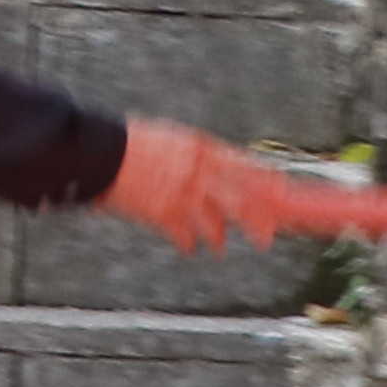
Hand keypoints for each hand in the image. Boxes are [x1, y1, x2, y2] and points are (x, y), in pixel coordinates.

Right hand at [96, 119, 280, 256]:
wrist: (102, 152)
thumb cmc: (137, 144)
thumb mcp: (176, 139)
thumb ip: (204, 156)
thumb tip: (229, 169)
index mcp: (203, 148)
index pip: (247, 167)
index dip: (270, 184)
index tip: (284, 194)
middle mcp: (199, 171)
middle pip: (241, 201)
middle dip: (257, 222)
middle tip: (267, 238)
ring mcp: (182, 193)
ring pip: (215, 224)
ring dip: (217, 238)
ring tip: (218, 246)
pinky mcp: (163, 212)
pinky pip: (185, 235)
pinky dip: (188, 243)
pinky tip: (188, 246)